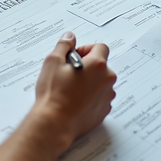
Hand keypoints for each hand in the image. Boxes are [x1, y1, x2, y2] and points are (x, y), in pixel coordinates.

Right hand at [29, 32, 117, 148]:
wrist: (55, 123)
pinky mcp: (104, 110)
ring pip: (101, 82)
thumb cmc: (54, 94)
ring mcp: (107, 96)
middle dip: (87, 66)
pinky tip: (76, 101)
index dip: (86, 49)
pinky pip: (100, 97)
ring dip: (90, 82)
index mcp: (97, 65)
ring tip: (71, 89)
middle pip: (101, 65)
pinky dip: (91, 97)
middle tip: (69, 74)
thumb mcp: (53, 62)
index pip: (100, 47)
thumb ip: (64, 45)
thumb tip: (70, 37)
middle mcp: (106, 80)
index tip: (75, 56)